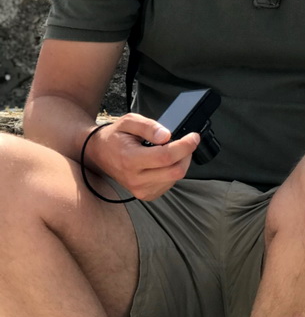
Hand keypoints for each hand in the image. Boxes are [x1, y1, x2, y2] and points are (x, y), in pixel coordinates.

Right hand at [83, 113, 199, 200]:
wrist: (99, 153)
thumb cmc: (115, 137)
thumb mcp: (129, 121)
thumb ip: (148, 126)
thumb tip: (166, 136)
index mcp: (130, 160)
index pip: (166, 156)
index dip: (185, 146)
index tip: (194, 137)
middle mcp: (135, 179)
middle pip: (175, 171)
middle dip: (186, 154)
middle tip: (186, 142)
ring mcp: (140, 190)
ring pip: (175, 178)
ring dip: (180, 163)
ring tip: (170, 150)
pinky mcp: (146, 195)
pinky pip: (169, 184)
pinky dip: (172, 171)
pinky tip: (164, 163)